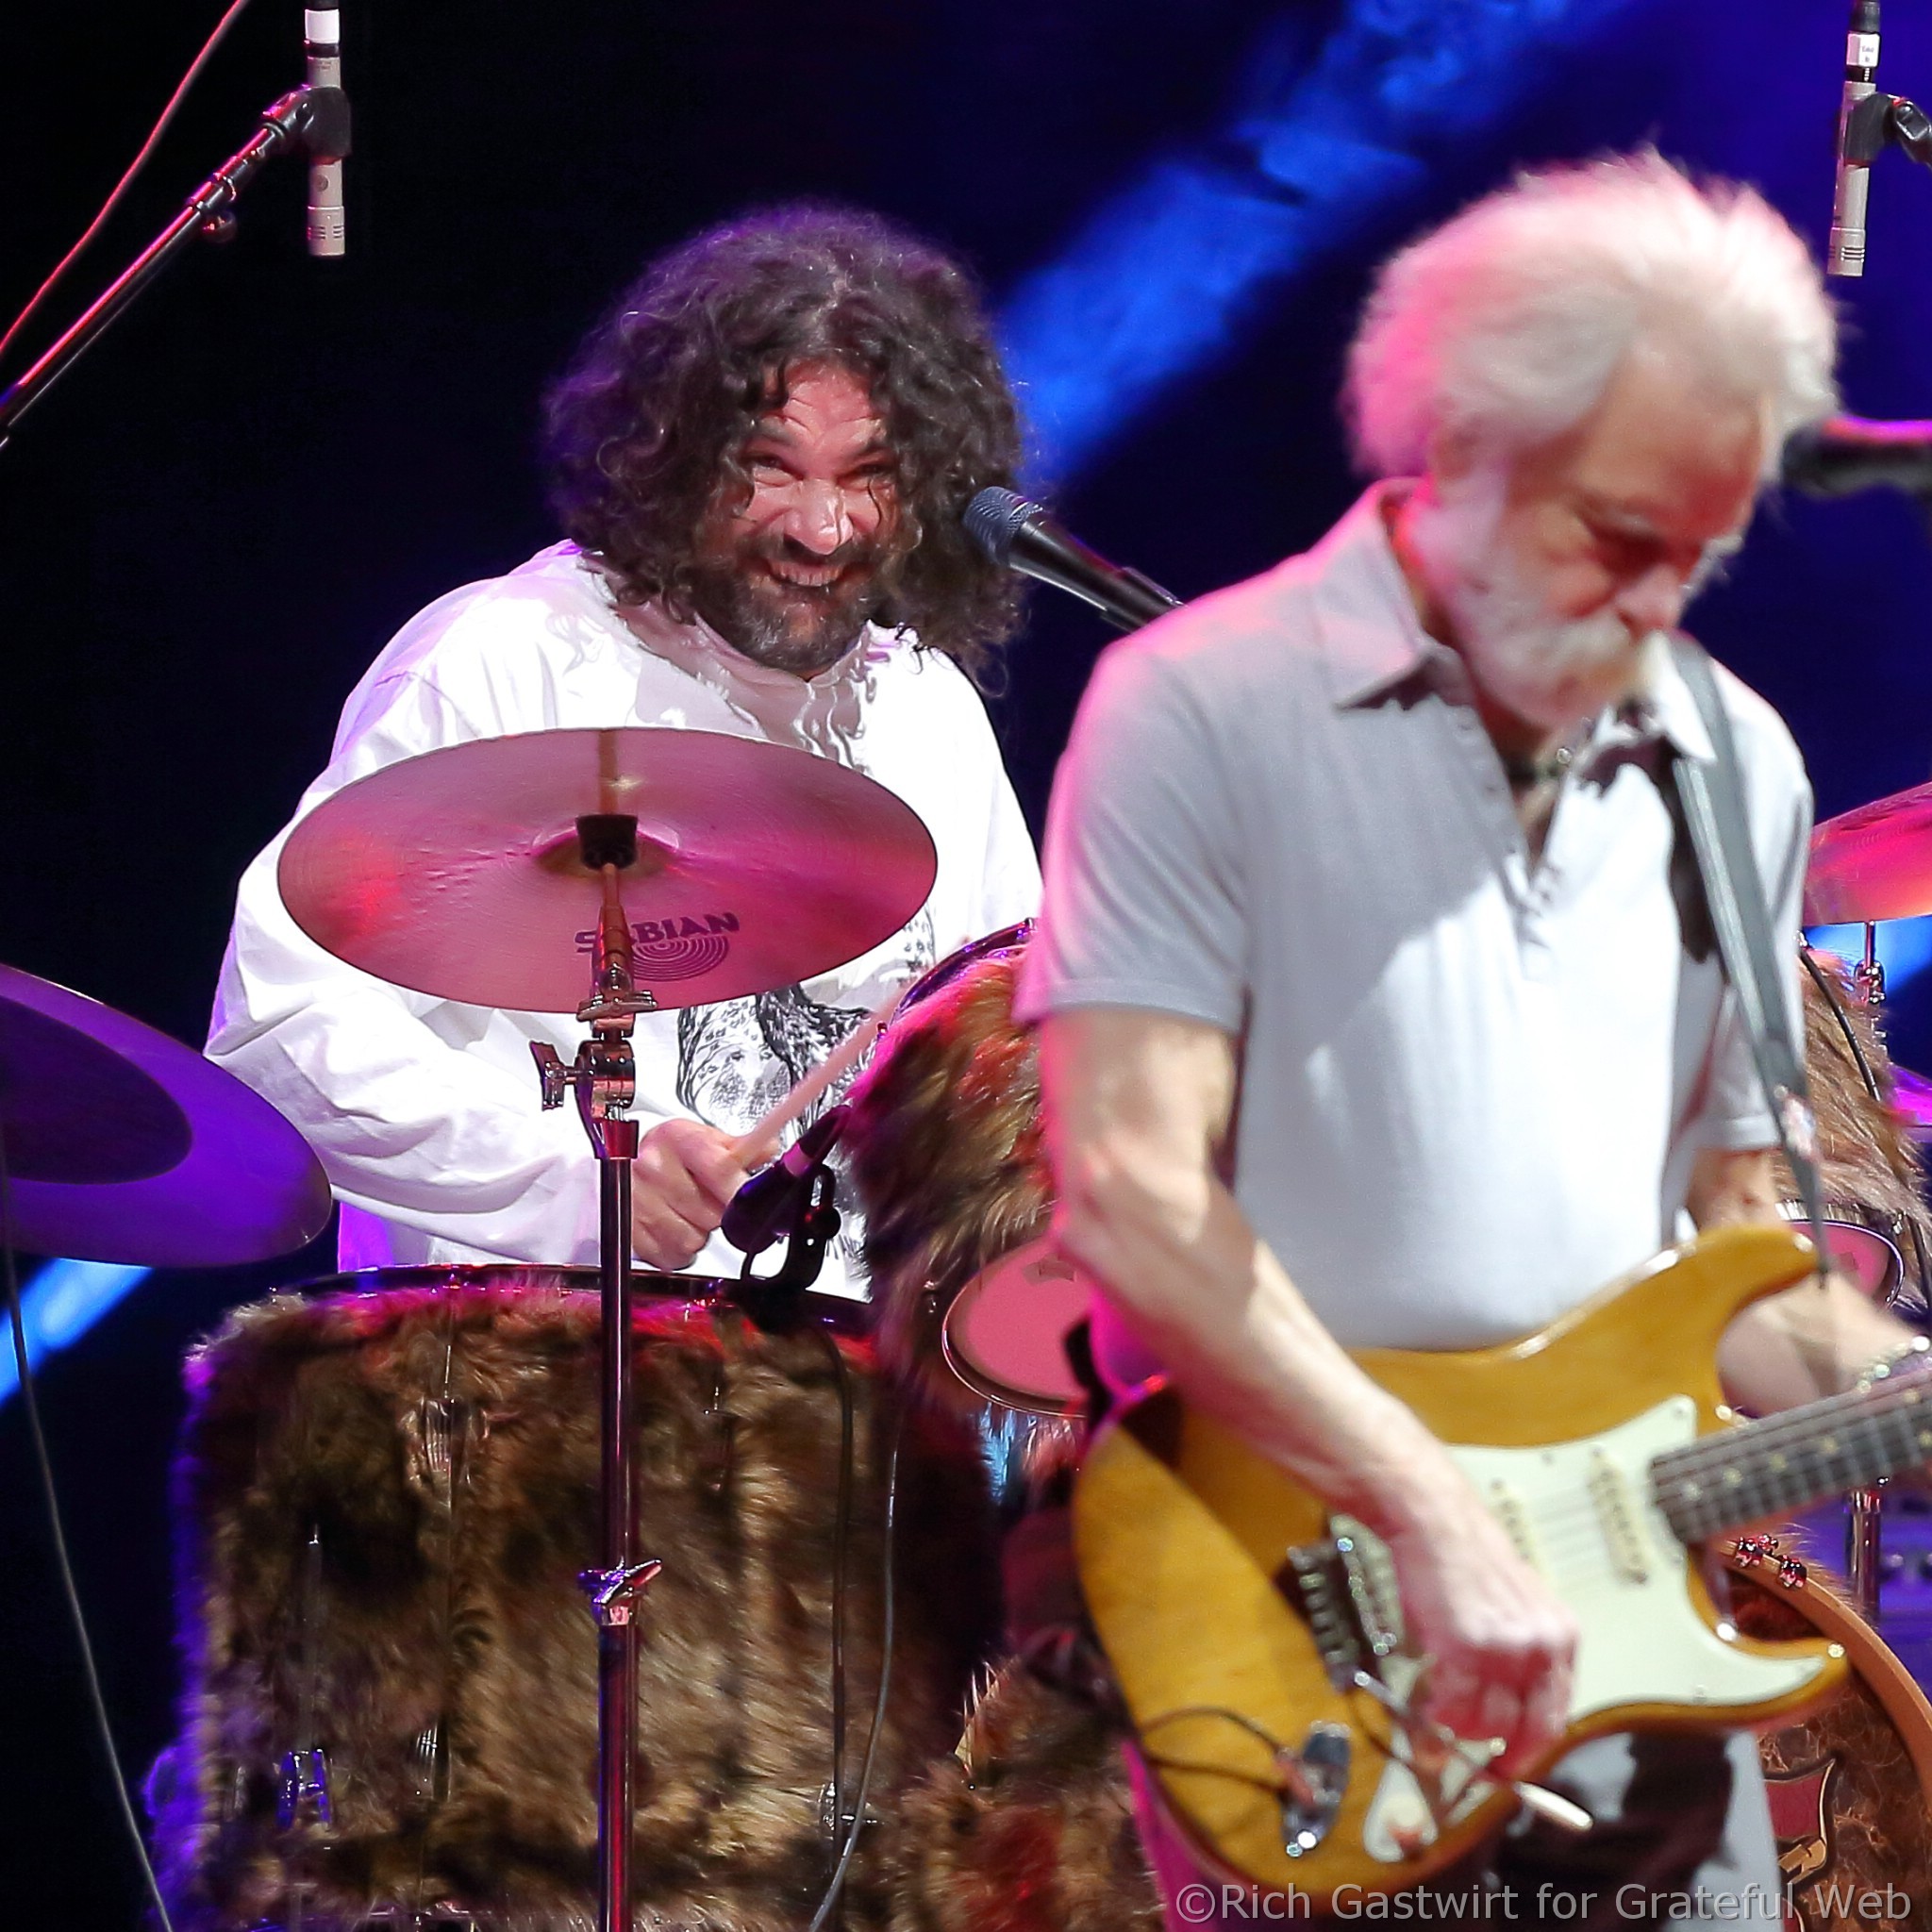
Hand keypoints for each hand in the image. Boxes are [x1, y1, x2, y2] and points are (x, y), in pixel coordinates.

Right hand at [630, 1119, 751, 1270]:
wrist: (622, 1164)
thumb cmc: (669, 1153)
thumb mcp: (705, 1140)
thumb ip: (743, 1148)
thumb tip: (772, 1150)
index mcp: (677, 1138)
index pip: (720, 1169)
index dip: (741, 1191)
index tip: (752, 1200)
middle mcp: (652, 1165)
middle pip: (712, 1213)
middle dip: (719, 1214)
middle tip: (709, 1201)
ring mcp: (636, 1199)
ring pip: (693, 1239)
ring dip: (698, 1233)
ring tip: (688, 1213)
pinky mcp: (628, 1230)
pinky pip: (671, 1256)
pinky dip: (677, 1250)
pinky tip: (673, 1228)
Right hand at [1374, 1457, 1577, 1778]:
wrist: (1434, 1521)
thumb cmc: (1464, 1560)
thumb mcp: (1513, 1608)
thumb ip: (1518, 1658)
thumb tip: (1505, 1712)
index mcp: (1561, 1637)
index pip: (1557, 1714)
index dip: (1532, 1747)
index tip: (1514, 1764)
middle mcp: (1542, 1647)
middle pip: (1532, 1731)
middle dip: (1505, 1760)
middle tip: (1483, 1771)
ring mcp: (1506, 1650)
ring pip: (1489, 1726)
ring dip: (1460, 1735)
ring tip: (1439, 1727)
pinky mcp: (1467, 1649)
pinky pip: (1453, 1709)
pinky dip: (1436, 1721)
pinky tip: (1426, 1710)